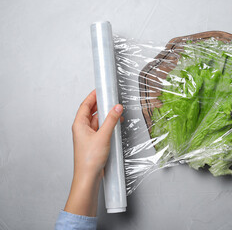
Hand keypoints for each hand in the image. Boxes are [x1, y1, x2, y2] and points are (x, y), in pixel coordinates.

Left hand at [64, 90, 123, 215]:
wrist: (88, 177)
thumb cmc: (89, 160)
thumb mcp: (103, 136)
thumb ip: (111, 120)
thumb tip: (116, 108)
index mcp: (79, 124)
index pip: (85, 104)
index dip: (93, 96)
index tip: (100, 89)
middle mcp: (82, 129)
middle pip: (91, 111)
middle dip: (102, 105)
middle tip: (111, 98)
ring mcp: (88, 136)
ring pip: (98, 120)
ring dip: (107, 116)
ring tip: (117, 112)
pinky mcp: (94, 142)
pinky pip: (101, 129)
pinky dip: (108, 125)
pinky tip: (116, 125)